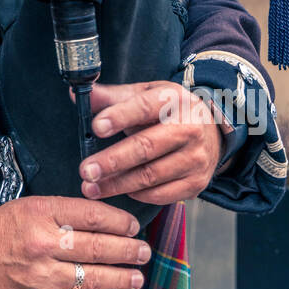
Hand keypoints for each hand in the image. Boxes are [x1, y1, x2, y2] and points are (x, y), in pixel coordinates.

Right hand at [0, 195, 150, 288]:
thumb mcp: (25, 208)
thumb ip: (59, 213)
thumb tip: (97, 221)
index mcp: (41, 213)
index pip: (90, 214)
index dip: (118, 220)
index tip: (132, 225)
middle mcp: (43, 243)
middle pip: (97, 246)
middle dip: (127, 249)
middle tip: (143, 251)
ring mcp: (41, 276)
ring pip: (91, 278)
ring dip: (121, 279)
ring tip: (137, 278)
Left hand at [76, 81, 223, 205]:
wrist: (210, 133)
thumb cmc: (169, 111)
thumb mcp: (144, 95)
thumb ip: (112, 97)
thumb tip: (79, 94)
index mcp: (175, 100)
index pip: (145, 107)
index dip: (119, 116)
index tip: (96, 127)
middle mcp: (190, 129)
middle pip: (147, 147)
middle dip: (113, 160)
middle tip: (86, 170)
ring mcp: (196, 158)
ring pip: (151, 175)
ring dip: (117, 184)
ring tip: (91, 187)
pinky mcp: (196, 183)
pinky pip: (161, 194)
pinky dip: (137, 194)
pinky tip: (119, 190)